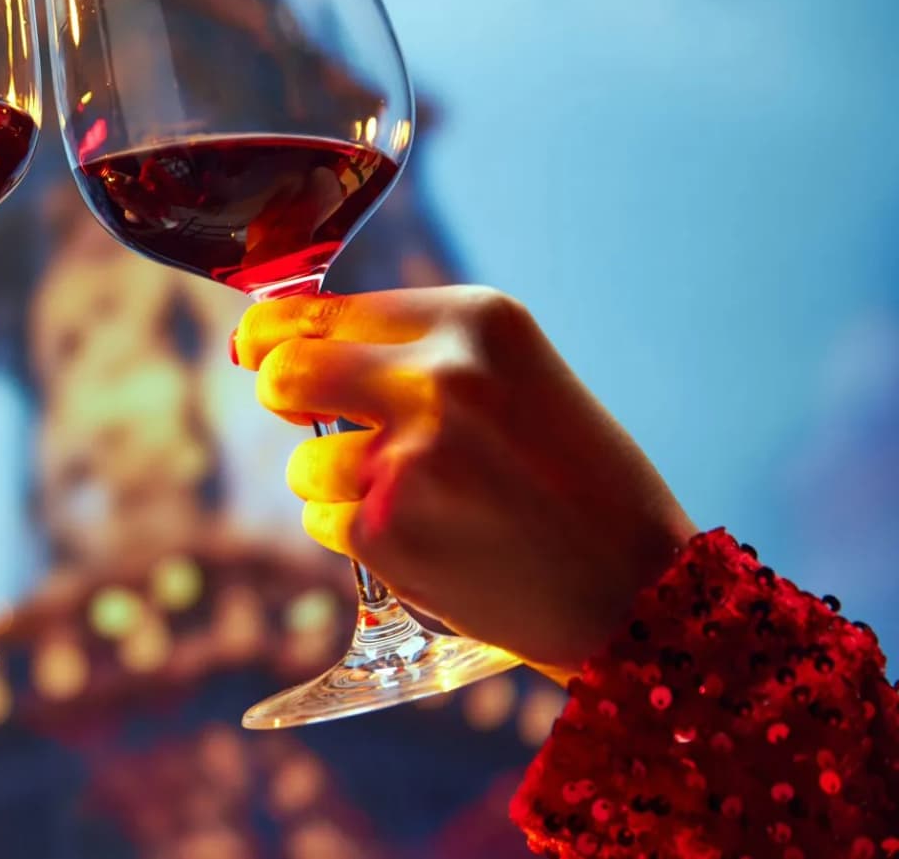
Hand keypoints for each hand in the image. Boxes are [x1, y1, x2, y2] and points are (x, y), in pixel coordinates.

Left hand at [231, 287, 695, 680]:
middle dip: (279, 395)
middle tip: (300, 415)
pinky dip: (357, 534)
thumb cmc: (577, 482)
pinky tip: (426, 540)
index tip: (257, 348)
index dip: (270, 333)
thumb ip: (411, 351)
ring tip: (421, 500)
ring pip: (303, 460)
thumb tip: (272, 343)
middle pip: (285, 372)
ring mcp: (413, 454)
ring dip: (336, 484)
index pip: (319, 309)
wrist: (644, 593)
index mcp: (475, 320)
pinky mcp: (392, 529)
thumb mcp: (512, 377)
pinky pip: (323, 520)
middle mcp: (440, 376)